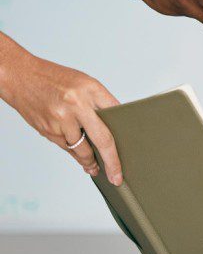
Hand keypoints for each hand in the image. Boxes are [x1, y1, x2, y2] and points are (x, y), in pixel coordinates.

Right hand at [0, 34, 121, 183]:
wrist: (20, 76)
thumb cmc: (55, 79)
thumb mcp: (84, 83)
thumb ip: (100, 102)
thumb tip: (115, 124)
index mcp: (90, 89)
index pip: (117, 115)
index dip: (125, 134)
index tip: (131, 149)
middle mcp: (76, 104)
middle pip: (102, 139)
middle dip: (112, 162)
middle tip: (117, 177)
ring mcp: (60, 119)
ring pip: (82, 149)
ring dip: (90, 161)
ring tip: (96, 168)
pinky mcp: (47, 130)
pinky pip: (66, 147)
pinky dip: (75, 154)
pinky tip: (81, 159)